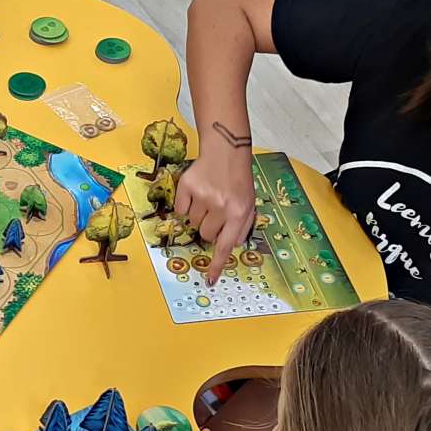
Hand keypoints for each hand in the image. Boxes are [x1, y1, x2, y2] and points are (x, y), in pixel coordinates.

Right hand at [174, 148, 254, 283]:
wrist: (226, 151)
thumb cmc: (238, 180)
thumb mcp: (249, 203)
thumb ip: (241, 226)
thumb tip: (229, 245)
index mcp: (239, 212)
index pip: (226, 245)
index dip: (217, 264)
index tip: (210, 280)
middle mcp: (221, 206)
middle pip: (205, 234)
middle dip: (209, 227)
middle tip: (215, 211)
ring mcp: (203, 197)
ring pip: (192, 222)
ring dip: (198, 214)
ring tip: (208, 198)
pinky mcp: (187, 187)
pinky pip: (181, 209)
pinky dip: (186, 205)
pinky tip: (196, 193)